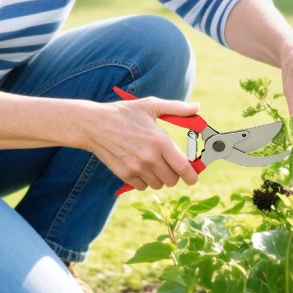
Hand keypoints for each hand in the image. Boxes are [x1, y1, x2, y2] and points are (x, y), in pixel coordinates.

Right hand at [82, 96, 200, 190]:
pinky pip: (142, 187)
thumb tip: (197, 107)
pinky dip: (144, 180)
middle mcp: (150, 158)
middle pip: (173, 180)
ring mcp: (136, 168)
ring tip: (152, 162)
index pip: (183, 168)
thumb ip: (177, 108)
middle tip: (169, 163)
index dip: (192, 176)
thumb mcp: (151, 105)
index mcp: (160, 141)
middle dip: (174, 174)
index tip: (193, 176)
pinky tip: (139, 166)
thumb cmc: (124, 113)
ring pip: (158, 184)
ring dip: (159, 177)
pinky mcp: (124, 175)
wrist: (94, 124)